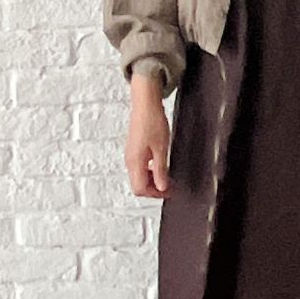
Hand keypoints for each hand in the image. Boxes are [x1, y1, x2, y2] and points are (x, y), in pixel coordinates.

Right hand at [125, 80, 174, 198]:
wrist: (145, 104)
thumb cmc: (152, 122)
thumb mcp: (161, 149)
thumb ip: (160, 170)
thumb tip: (162, 187)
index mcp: (135, 162)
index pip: (140, 189)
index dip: (156, 194)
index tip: (169, 191)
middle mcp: (129, 160)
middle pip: (138, 185)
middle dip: (154, 189)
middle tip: (170, 186)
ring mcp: (130, 155)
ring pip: (138, 177)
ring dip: (152, 180)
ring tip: (167, 176)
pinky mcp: (133, 149)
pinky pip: (139, 167)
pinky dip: (149, 171)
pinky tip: (159, 165)